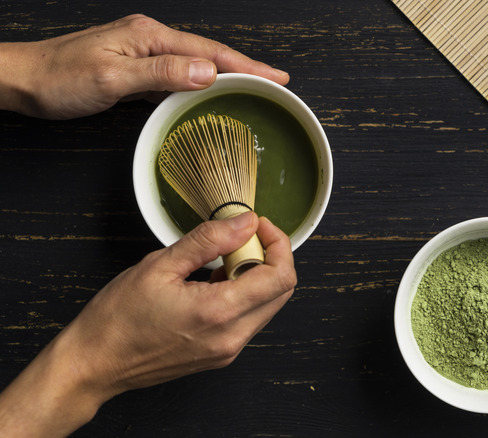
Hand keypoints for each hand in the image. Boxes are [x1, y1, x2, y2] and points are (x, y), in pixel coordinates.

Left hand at [0, 14, 288, 118]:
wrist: (22, 80)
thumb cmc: (59, 79)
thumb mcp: (111, 78)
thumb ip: (161, 74)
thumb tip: (206, 72)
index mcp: (150, 37)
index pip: (209, 51)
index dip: (246, 65)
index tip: (276, 77)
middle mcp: (150, 39)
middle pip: (209, 53)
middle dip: (245, 67)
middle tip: (277, 82)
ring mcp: (143, 52)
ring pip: (196, 63)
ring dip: (226, 75)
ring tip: (254, 86)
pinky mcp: (136, 67)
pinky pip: (178, 74)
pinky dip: (201, 83)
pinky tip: (211, 93)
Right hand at [0, 212, 295, 436]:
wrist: (95, 364)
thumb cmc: (118, 318)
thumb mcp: (159, 265)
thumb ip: (208, 240)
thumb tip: (244, 222)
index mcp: (219, 312)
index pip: (280, 276)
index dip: (277, 244)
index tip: (257, 226)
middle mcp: (232, 336)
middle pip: (282, 291)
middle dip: (270, 258)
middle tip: (239, 240)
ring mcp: (229, 350)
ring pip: (268, 305)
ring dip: (256, 277)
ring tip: (219, 262)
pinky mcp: (221, 354)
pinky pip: (250, 319)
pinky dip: (243, 295)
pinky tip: (213, 283)